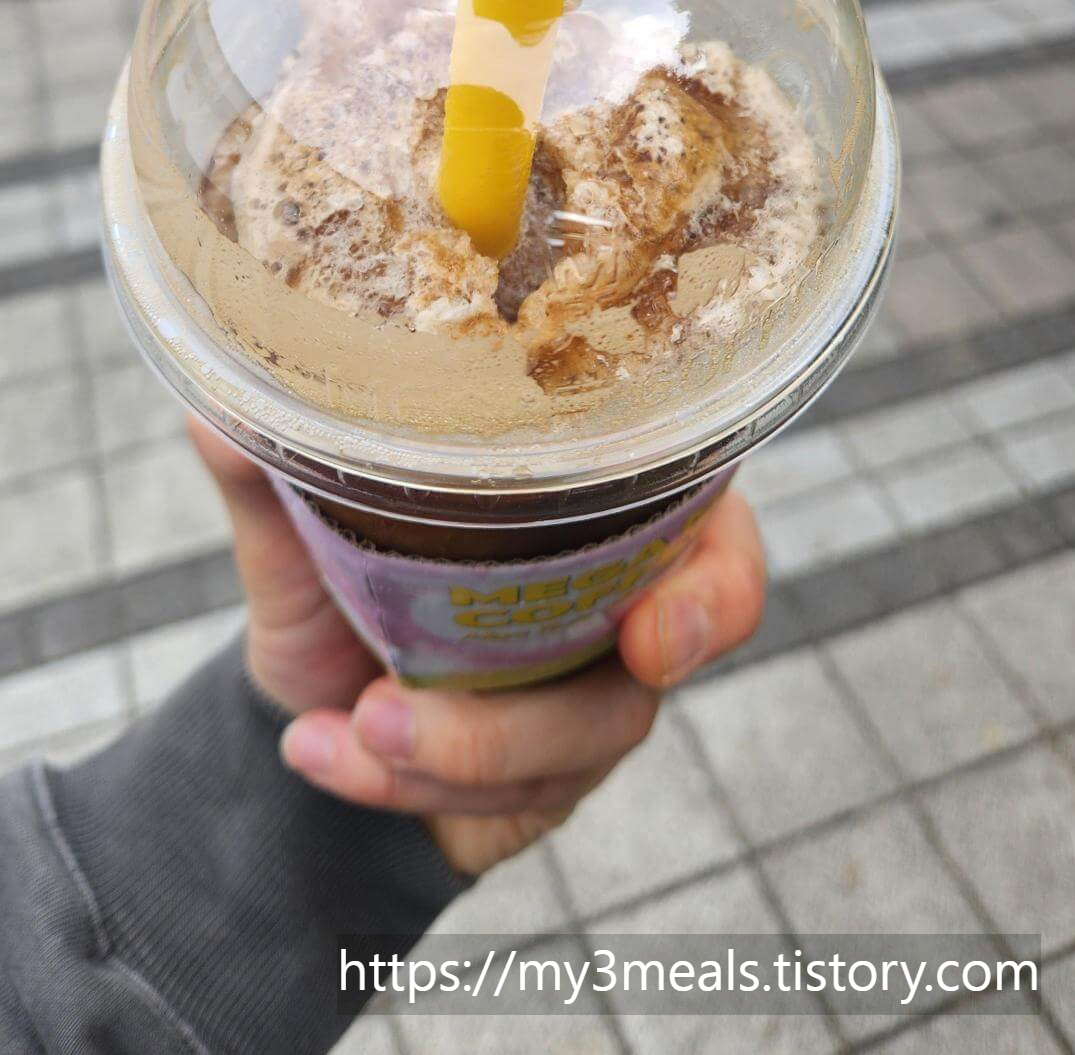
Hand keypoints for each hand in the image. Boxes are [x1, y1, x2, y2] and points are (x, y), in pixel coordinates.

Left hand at [191, 420, 763, 875]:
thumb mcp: (305, 535)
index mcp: (603, 507)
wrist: (310, 709)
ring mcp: (593, 700)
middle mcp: (622, 600)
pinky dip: (401, 784)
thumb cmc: (341, 588)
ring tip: (345, 729)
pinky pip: (506, 802)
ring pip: (570, 746)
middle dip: (532, 714)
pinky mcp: (548, 783)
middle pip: (650, 664)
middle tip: (397, 713)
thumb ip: (279, 477)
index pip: (718, 538)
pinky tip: (321, 752)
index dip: (715, 594)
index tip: (651, 638)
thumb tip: (215, 414)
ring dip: (449, 749)